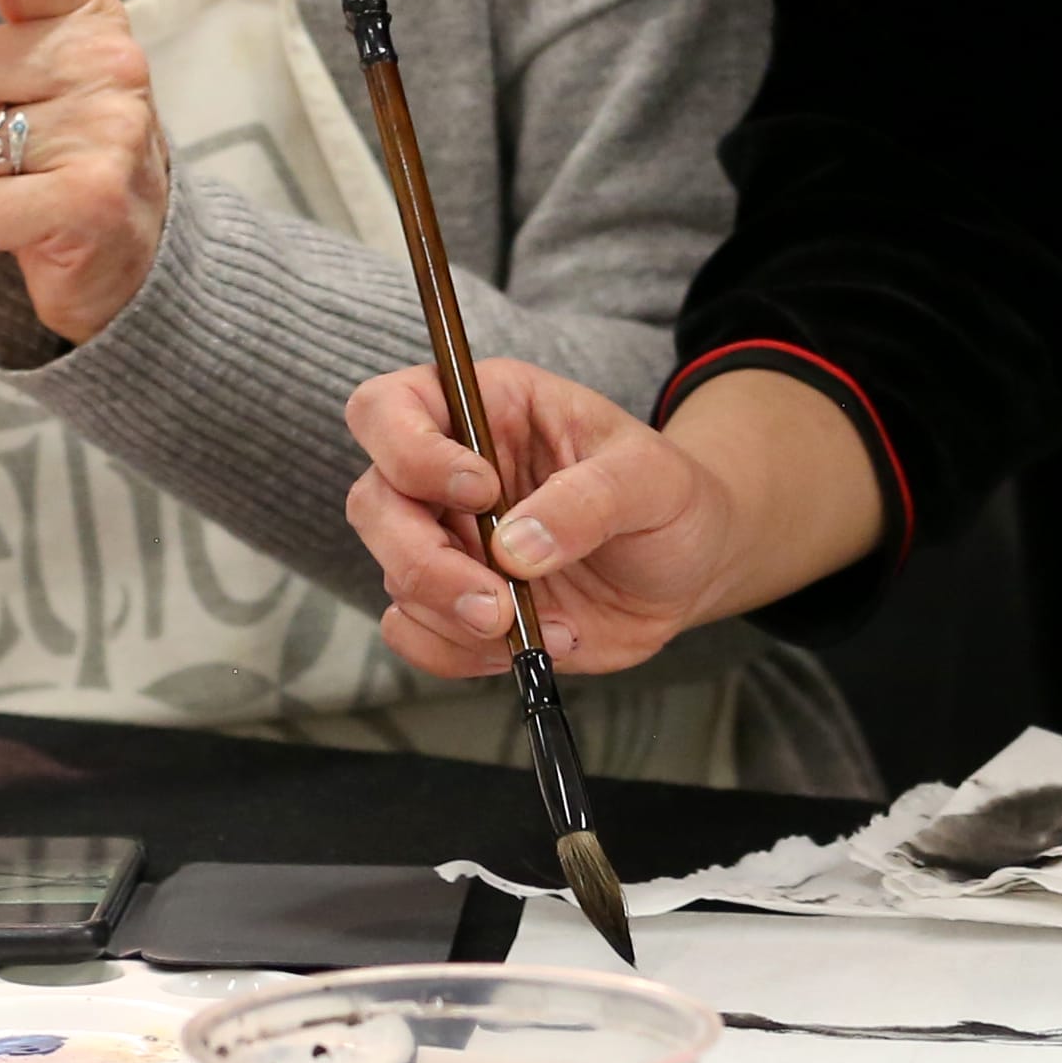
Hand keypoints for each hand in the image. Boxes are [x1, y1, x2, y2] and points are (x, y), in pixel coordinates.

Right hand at [340, 358, 883, 682]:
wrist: (690, 568)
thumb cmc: (669, 499)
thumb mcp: (652, 478)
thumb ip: (590, 499)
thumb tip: (514, 548)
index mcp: (485, 408)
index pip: (388, 409)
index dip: (410, 451)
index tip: (481, 491)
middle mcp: (446, 473)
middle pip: (371, 503)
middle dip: (424, 561)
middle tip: (496, 600)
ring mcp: (446, 541)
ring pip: (393, 577)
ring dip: (454, 617)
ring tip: (539, 623)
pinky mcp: (455, 605)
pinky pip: (414, 635)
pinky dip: (463, 653)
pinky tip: (533, 641)